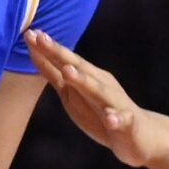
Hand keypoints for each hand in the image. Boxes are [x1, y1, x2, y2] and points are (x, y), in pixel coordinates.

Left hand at [25, 30, 157, 166]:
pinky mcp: (127, 123)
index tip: (28, 32)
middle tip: (41, 38)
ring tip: (68, 72)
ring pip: (98, 91)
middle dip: (59, 53)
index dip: (46, 48)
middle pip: (78, 67)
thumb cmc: (103, 112)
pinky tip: (111, 120)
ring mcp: (114, 103)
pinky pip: (121, 120)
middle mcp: (101, 85)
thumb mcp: (75, 94)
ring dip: (83, 81)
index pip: (65, 60)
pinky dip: (116, 119)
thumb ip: (56, 76)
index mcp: (89, 78)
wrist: (140, 136)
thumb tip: (34, 53)